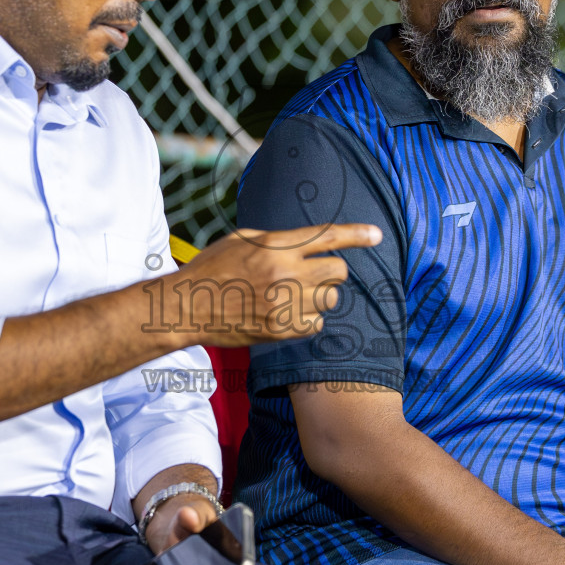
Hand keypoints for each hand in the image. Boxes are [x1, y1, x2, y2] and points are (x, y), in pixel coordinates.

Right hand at [165, 223, 381, 345]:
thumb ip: (277, 239)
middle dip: (332, 270)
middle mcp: (285, 273)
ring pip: (330, 299)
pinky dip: (309, 319)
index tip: (377, 235)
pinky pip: (316, 324)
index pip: (326, 236)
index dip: (357, 235)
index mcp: (275, 246)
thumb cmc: (211, 269)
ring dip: (320, 295)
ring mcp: (284, 304)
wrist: (187, 307)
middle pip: (338, 271)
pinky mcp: (281, 330)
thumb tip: (306, 242)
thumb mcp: (241, 239)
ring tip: (296, 294)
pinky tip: (290, 313)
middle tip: (315, 273)